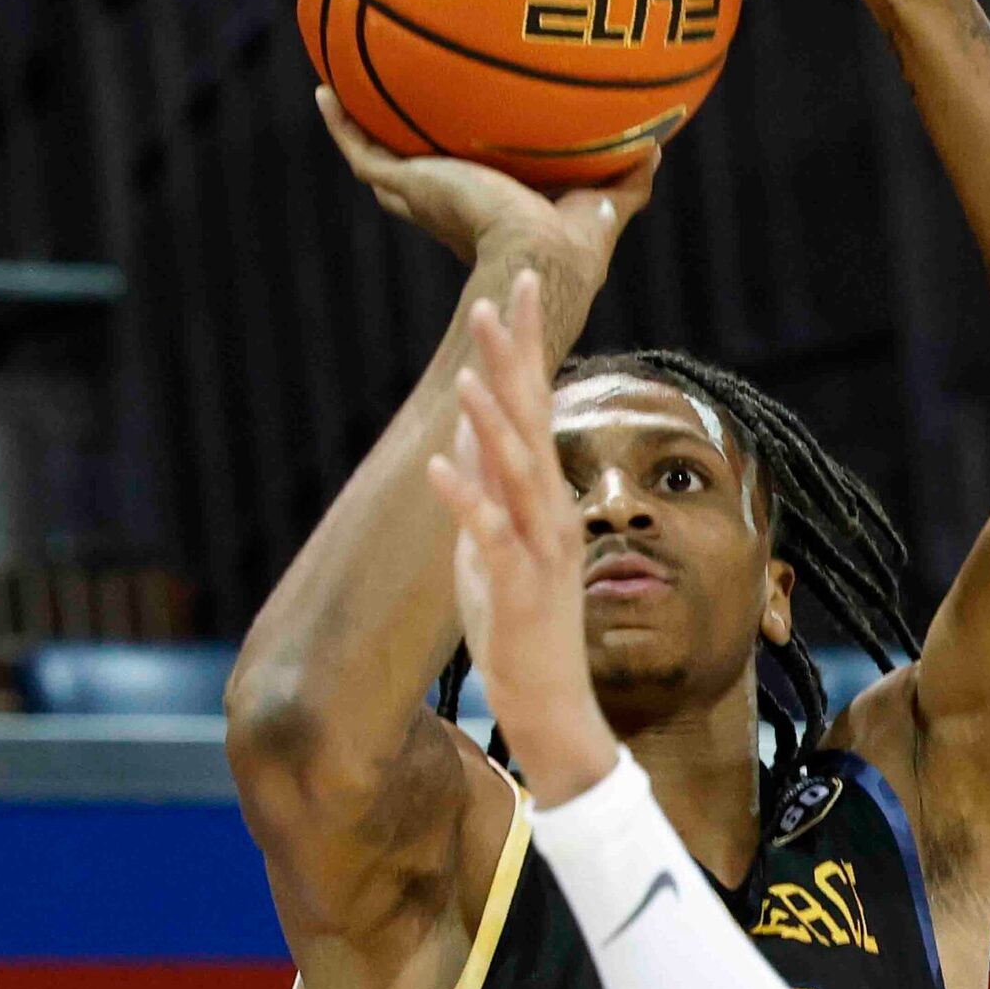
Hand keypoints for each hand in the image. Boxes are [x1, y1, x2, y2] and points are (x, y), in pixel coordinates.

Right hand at [319, 86, 657, 276]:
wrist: (539, 254)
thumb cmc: (574, 244)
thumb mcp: (604, 203)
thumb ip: (627, 180)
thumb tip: (658, 146)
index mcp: (486, 218)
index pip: (463, 198)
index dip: (456, 179)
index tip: (455, 153)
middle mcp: (447, 209)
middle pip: (412, 185)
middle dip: (400, 161)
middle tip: (390, 124)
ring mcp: (422, 197)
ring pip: (379, 166)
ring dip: (359, 135)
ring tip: (341, 99)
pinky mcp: (409, 185)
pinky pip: (362, 150)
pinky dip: (341, 123)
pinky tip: (325, 91)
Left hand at [423, 272, 620, 802]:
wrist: (551, 701)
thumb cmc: (521, 624)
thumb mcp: (492, 541)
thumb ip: (483, 482)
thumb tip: (464, 422)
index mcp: (543, 494)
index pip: (535, 403)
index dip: (525, 345)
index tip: (513, 287)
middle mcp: (549, 508)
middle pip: (533, 417)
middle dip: (516, 357)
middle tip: (502, 293)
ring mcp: (538, 546)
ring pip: (515, 470)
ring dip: (493, 420)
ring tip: (470, 376)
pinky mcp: (519, 585)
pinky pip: (488, 534)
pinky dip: (463, 497)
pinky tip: (438, 465)